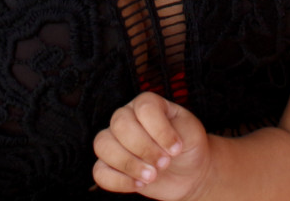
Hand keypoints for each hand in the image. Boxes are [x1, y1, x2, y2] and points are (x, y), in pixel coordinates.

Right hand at [93, 92, 211, 197]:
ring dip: (128, 164)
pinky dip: (118, 181)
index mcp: (146, 104)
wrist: (189, 170)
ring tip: (152, 176)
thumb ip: (175, 132)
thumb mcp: (190, 132)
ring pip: (103, 145)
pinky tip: (139, 184)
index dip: (159, 130)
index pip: (144, 108)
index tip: (176, 149)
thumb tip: (160, 147)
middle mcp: (126, 117)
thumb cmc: (188, 145)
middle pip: (120, 125)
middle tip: (164, 163)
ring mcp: (115, 141)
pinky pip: (99, 172)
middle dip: (144, 148)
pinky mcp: (110, 165)